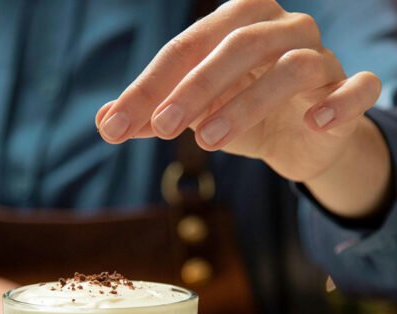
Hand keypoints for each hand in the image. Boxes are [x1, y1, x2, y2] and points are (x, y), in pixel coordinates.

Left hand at [96, 0, 388, 216]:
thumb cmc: (242, 115)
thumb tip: (105, 122)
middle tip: (161, 128)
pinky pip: (358, 87)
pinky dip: (341, 101)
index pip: (185, 48)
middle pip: (236, 45)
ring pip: (289, 68)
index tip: (115, 126)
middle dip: (194, 87)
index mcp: (237, 23)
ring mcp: (320, 57)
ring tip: (208, 141)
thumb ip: (153, 114)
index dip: (148, 87)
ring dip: (247, 103)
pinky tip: (316, 122)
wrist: (298, 136)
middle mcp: (282, 29)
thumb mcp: (194, 114)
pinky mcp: (350, 90)